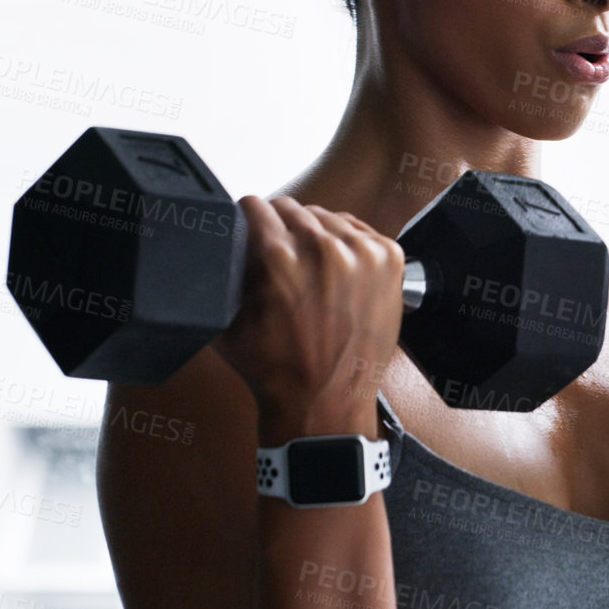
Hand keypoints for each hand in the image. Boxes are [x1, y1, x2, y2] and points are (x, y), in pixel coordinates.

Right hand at [210, 197, 404, 433]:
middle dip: (280, 227)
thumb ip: (224, 273)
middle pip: (292, 208)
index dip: (248, 218)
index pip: (256, 206)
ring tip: (310, 267)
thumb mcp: (228, 320)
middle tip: (280, 255)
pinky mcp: (389, 258)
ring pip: (326, 216)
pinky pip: (359, 229)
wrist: (326, 402)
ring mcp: (362, 252)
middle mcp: (322, 247)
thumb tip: (219, 239)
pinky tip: (338, 269)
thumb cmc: (275, 369)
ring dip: (314, 234)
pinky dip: (347, 243)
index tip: (250, 228)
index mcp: (278, 257)